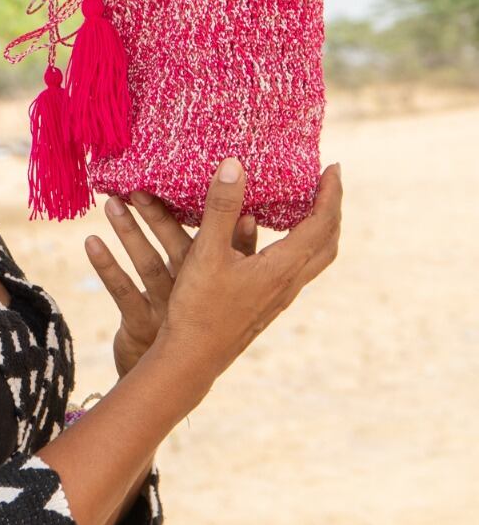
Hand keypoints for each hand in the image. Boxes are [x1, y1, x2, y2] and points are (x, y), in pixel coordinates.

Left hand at [86, 192, 257, 377]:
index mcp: (218, 277)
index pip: (221, 242)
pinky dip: (107, 267)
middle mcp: (194, 293)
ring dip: (130, 233)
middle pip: (179, 249)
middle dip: (160, 216)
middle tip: (139, 185)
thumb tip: (251, 212)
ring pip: (149, 266)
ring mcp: (168, 309)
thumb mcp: (220, 277)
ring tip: (111, 203)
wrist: (174, 372)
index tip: (207, 181)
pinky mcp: (141, 324)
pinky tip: (91, 242)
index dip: (217, 214)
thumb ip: (237, 245)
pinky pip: (123, 292)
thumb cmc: (200, 311)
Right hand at [159, 158, 341, 388]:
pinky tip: (267, 238)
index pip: (322, 224)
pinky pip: (294, 268)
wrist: (192, 359)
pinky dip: (296, 245)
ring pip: (314, 258)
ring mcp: (279, 297)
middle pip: (328, 243)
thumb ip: (221, 208)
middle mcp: (289, 283)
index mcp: (283, 268)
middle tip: (327, 184)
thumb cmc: (198, 307)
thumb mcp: (206, 252)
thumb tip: (235, 164)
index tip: (333, 167)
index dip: (332, 193)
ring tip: (306, 205)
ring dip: (317, 229)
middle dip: (332, 210)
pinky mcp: (265, 304)